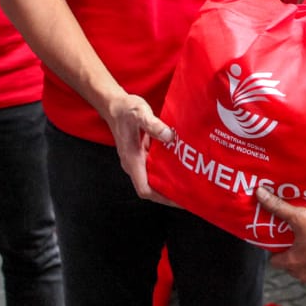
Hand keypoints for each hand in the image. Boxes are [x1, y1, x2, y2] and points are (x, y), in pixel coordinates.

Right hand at [104, 92, 179, 206]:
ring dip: (169, 183)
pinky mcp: (141, 155)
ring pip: (153, 179)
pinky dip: (166, 170)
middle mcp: (133, 164)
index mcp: (131, 160)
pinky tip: (181, 166)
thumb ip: (153, 125)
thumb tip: (169, 136)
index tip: (179, 199)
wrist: (114, 105)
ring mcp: (137, 160)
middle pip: (151, 188)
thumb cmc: (125, 109)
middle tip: (191, 194)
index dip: (162, 197)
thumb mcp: (140, 113)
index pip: (145, 189)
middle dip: (170, 194)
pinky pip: (154, 168)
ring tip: (190, 185)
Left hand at [256, 187, 305, 289]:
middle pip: (294, 268)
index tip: (285, 242)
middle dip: (297, 257)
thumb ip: (278, 207)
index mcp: (293, 262)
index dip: (278, 251)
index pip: (275, 262)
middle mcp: (305, 276)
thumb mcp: (300, 216)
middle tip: (305, 241)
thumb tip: (260, 194)